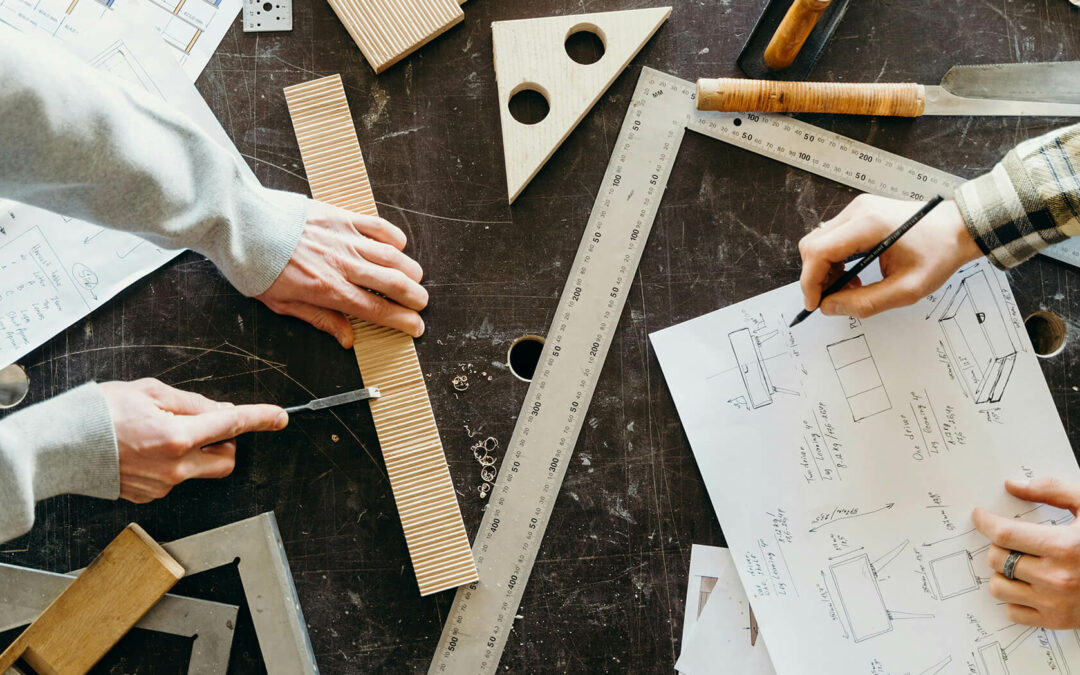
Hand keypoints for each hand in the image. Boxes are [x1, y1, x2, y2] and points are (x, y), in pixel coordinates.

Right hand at [100, 379, 287, 502]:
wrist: (59, 446)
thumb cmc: (98, 414)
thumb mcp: (150, 392)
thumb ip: (193, 403)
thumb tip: (221, 411)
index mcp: (177, 437)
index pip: (231, 426)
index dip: (260, 419)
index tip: (279, 417)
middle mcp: (174, 467)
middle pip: (226, 460)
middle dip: (225, 443)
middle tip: (205, 426)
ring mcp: (162, 486)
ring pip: (200, 470)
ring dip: (195, 452)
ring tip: (160, 434)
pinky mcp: (149, 496)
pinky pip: (176, 478)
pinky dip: (173, 463)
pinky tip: (146, 450)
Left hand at [257, 200, 427, 347]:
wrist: (241, 224)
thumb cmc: (255, 265)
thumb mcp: (282, 303)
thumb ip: (320, 319)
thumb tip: (348, 338)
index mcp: (328, 290)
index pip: (377, 309)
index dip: (402, 320)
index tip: (416, 327)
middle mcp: (342, 264)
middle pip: (393, 283)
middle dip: (415, 296)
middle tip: (421, 303)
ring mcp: (344, 238)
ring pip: (392, 255)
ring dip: (410, 269)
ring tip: (415, 278)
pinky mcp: (340, 216)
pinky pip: (378, 226)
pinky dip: (394, 237)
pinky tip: (398, 246)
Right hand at [797, 195, 981, 318]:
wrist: (959, 228)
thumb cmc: (940, 254)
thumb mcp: (906, 289)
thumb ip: (864, 302)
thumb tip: (829, 307)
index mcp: (868, 224)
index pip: (818, 252)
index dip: (810, 282)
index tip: (815, 304)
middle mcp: (858, 211)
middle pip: (812, 245)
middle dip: (816, 276)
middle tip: (834, 297)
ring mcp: (857, 209)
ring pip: (819, 241)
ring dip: (826, 269)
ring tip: (851, 286)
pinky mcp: (860, 212)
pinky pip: (832, 238)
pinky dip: (835, 259)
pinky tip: (855, 273)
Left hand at [973, 477, 1079, 628]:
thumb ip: (1053, 491)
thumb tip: (1013, 485)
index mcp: (1065, 547)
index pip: (1004, 534)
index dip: (985, 522)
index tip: (980, 516)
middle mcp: (1057, 578)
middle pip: (996, 559)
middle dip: (997, 546)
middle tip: (1008, 541)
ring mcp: (1056, 603)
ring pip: (999, 587)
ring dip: (1001, 573)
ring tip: (1017, 564)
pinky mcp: (1057, 621)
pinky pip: (1012, 612)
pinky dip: (1013, 599)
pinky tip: (1027, 586)